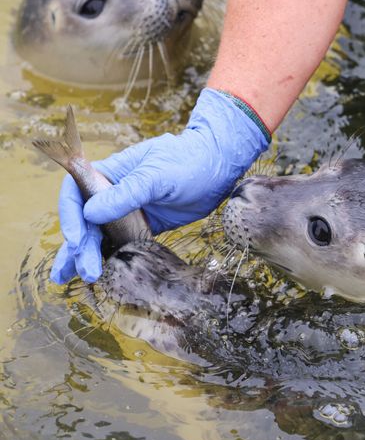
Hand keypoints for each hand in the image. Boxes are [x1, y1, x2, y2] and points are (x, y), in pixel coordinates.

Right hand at [51, 88, 270, 283]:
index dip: (71, 217)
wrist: (219, 170)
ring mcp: (127, 211)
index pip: (75, 193)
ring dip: (88, 256)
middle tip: (86, 270)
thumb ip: (127, 194)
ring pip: (100, 235)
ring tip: (77, 278)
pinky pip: (123, 244)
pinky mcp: (142, 227)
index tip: (77, 239)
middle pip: (85, 221)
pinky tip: (104, 276)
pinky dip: (112, 258)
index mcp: (109, 173)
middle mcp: (112, 193)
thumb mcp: (158, 175)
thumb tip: (90, 214)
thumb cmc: (188, 161)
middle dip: (81, 246)